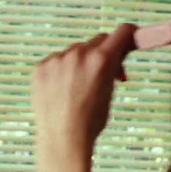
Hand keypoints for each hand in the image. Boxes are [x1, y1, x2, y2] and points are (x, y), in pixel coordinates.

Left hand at [31, 24, 137, 162]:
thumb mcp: (110, 91)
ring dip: (80, 63)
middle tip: (104, 74)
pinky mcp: (40, 67)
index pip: (122, 32)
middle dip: (103, 54)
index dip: (129, 35)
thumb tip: (112, 57)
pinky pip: (56, 61)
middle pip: (97, 41)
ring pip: (75, 51)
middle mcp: (78, 54)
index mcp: (101, 60)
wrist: (63, 139)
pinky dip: (61, 71)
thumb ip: (111, 68)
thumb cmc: (90, 122)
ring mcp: (57, 60)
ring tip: (78, 88)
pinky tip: (62, 90)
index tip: (129, 40)